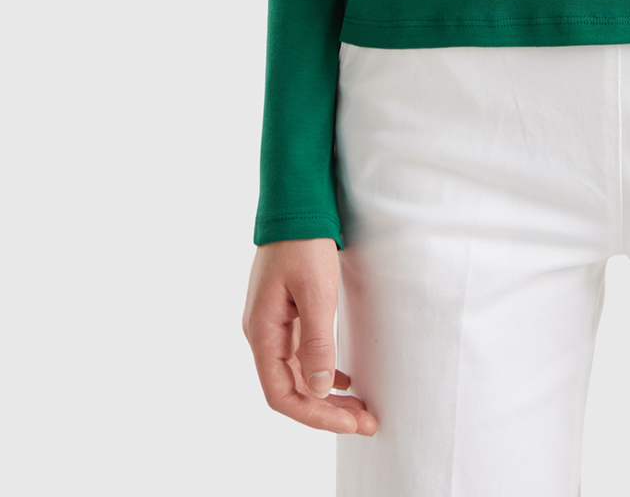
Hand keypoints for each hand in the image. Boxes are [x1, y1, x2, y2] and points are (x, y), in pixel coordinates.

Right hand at [243, 238, 377, 434]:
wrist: (296, 205)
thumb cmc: (303, 244)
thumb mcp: (316, 292)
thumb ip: (317, 342)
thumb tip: (320, 389)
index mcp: (262, 332)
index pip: (282, 395)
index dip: (315, 416)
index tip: (350, 424)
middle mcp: (262, 334)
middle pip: (291, 390)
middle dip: (327, 412)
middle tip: (366, 422)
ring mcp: (273, 326)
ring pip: (297, 376)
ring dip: (327, 396)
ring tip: (360, 409)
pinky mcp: (286, 316)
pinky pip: (301, 357)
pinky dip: (323, 374)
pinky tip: (345, 380)